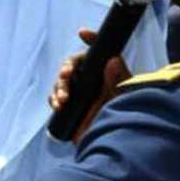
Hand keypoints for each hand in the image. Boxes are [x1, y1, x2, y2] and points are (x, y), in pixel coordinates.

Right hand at [48, 28, 130, 144]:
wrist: (112, 146)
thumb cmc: (125, 120)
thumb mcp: (124, 99)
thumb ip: (118, 81)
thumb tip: (113, 60)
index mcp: (107, 74)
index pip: (99, 51)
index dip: (92, 40)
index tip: (83, 33)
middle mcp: (92, 81)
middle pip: (74, 64)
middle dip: (67, 67)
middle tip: (66, 75)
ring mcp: (79, 94)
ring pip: (63, 80)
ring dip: (60, 86)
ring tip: (63, 99)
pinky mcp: (70, 107)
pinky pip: (57, 97)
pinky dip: (54, 98)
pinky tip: (58, 104)